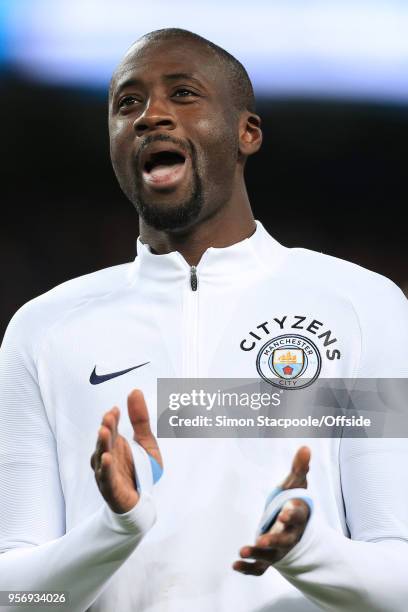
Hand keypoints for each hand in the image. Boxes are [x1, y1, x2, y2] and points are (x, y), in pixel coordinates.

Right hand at [90, 389, 161, 513]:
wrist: (142, 502)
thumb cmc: (141, 470)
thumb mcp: (147, 441)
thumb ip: (141, 419)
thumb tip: (135, 390)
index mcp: (116, 444)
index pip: (111, 428)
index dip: (112, 419)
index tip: (115, 409)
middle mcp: (108, 456)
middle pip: (105, 440)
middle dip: (106, 428)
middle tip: (109, 416)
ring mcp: (107, 472)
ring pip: (102, 457)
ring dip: (102, 444)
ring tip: (104, 431)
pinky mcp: (111, 489)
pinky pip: (106, 477)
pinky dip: (106, 468)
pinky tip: (107, 458)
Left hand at [233, 445, 310, 575]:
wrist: (297, 529)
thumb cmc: (294, 501)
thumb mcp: (297, 484)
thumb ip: (299, 467)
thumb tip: (306, 447)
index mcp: (297, 517)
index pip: (297, 516)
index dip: (291, 514)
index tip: (284, 512)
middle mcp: (290, 535)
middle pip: (284, 540)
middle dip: (274, 540)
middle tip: (262, 540)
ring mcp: (279, 549)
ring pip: (270, 556)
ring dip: (257, 554)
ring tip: (242, 551)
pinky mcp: (269, 559)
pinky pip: (260, 568)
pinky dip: (248, 569)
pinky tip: (234, 565)